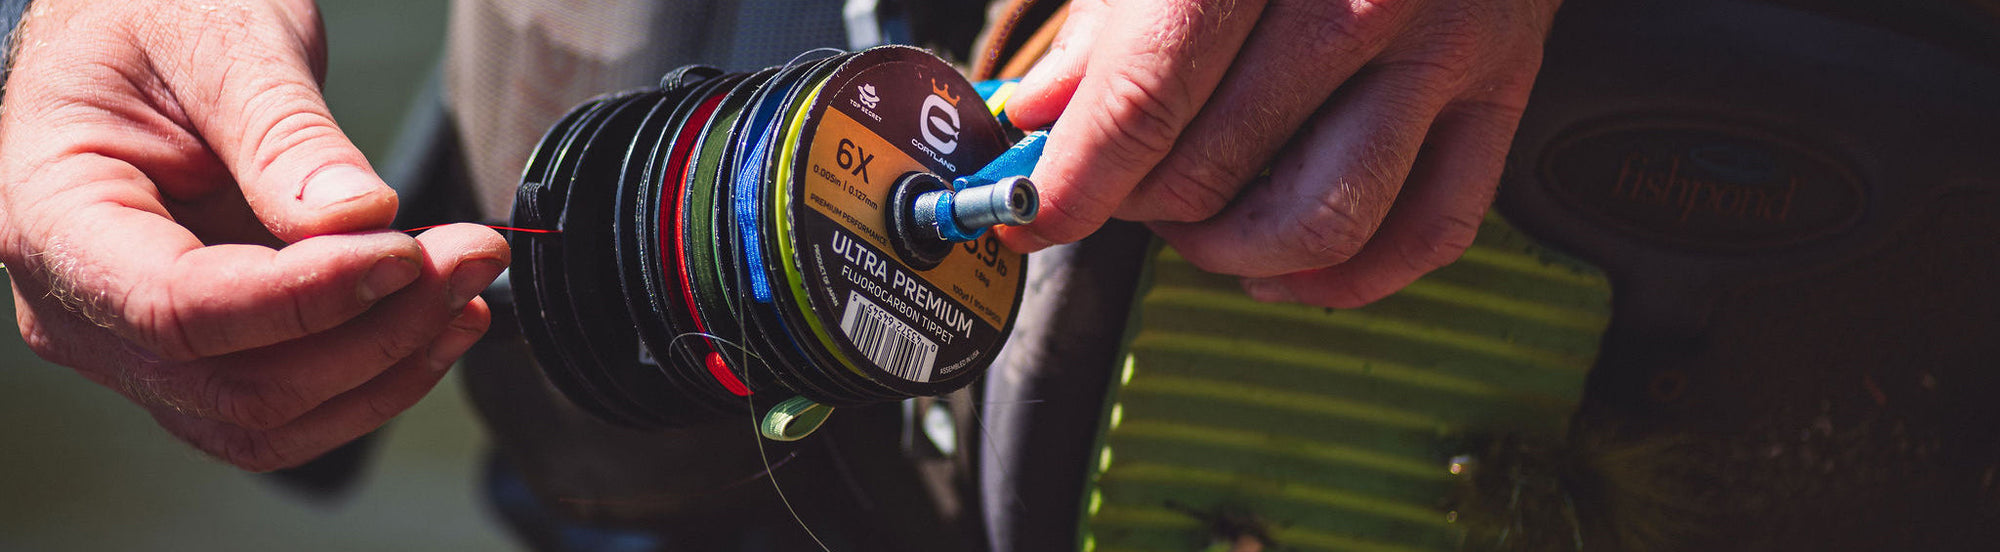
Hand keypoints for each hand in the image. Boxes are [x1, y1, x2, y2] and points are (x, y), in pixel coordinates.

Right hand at [0, 0, 505, 470]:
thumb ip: (283, 132)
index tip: (405, 253)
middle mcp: (83, 307)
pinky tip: (438, 315)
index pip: (178, 306)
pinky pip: (289, 405)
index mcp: (52, 220)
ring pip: (271, 417)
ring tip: (465, 285)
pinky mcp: (205, 352)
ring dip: (388, 365)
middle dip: (373, 333)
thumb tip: (359, 217)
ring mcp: (140, 344)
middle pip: (236, 383)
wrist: (135, 32)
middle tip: (467, 254)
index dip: (305, 298)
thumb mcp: (219, 41)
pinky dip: (375, 374)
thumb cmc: (150, 20)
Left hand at [994, 0, 1559, 306]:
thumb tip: (1049, 111)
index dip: (1077, 175)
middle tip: (1109, 189)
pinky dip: (1342, 277)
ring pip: (1322, 220)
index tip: (1031, 210)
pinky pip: (1431, 232)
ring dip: (1228, 251)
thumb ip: (1113, 12)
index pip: (1148, 94)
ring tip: (1188, 225)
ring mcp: (1449, 44)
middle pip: (1218, 163)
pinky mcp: (1505, 86)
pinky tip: (1278, 265)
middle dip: (1138, 203)